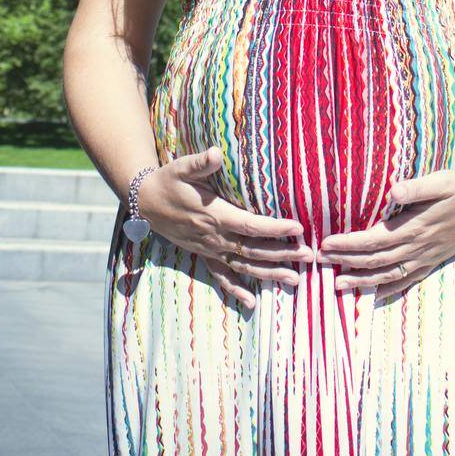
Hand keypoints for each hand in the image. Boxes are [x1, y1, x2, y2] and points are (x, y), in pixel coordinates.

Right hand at [137, 146, 313, 310]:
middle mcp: (215, 237)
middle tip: (309, 255)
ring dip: (270, 273)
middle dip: (283, 253)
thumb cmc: (168, 182)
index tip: (298, 228)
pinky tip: (251, 302)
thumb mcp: (182, 167)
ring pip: (244, 266)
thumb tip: (216, 152)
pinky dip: (236, 290)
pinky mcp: (203, 255)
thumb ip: (201, 163)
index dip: (275, 228)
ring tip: (294, 279)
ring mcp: (209, 249)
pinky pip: (222, 276)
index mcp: (215, 215)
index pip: (251, 225)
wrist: (145, 203)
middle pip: (254, 250)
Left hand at [317, 169, 454, 301]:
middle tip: (319, 262)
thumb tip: (393, 191)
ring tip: (338, 285)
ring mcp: (426, 257)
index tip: (325, 244)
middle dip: (346, 262)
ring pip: (388, 274)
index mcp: (415, 227)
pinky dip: (389, 289)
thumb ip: (417, 188)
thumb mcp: (441, 181)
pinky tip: (375, 295)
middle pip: (376, 260)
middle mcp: (418, 247)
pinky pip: (407, 279)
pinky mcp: (433, 260)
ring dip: (362, 280)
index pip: (374, 239)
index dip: (349, 244)